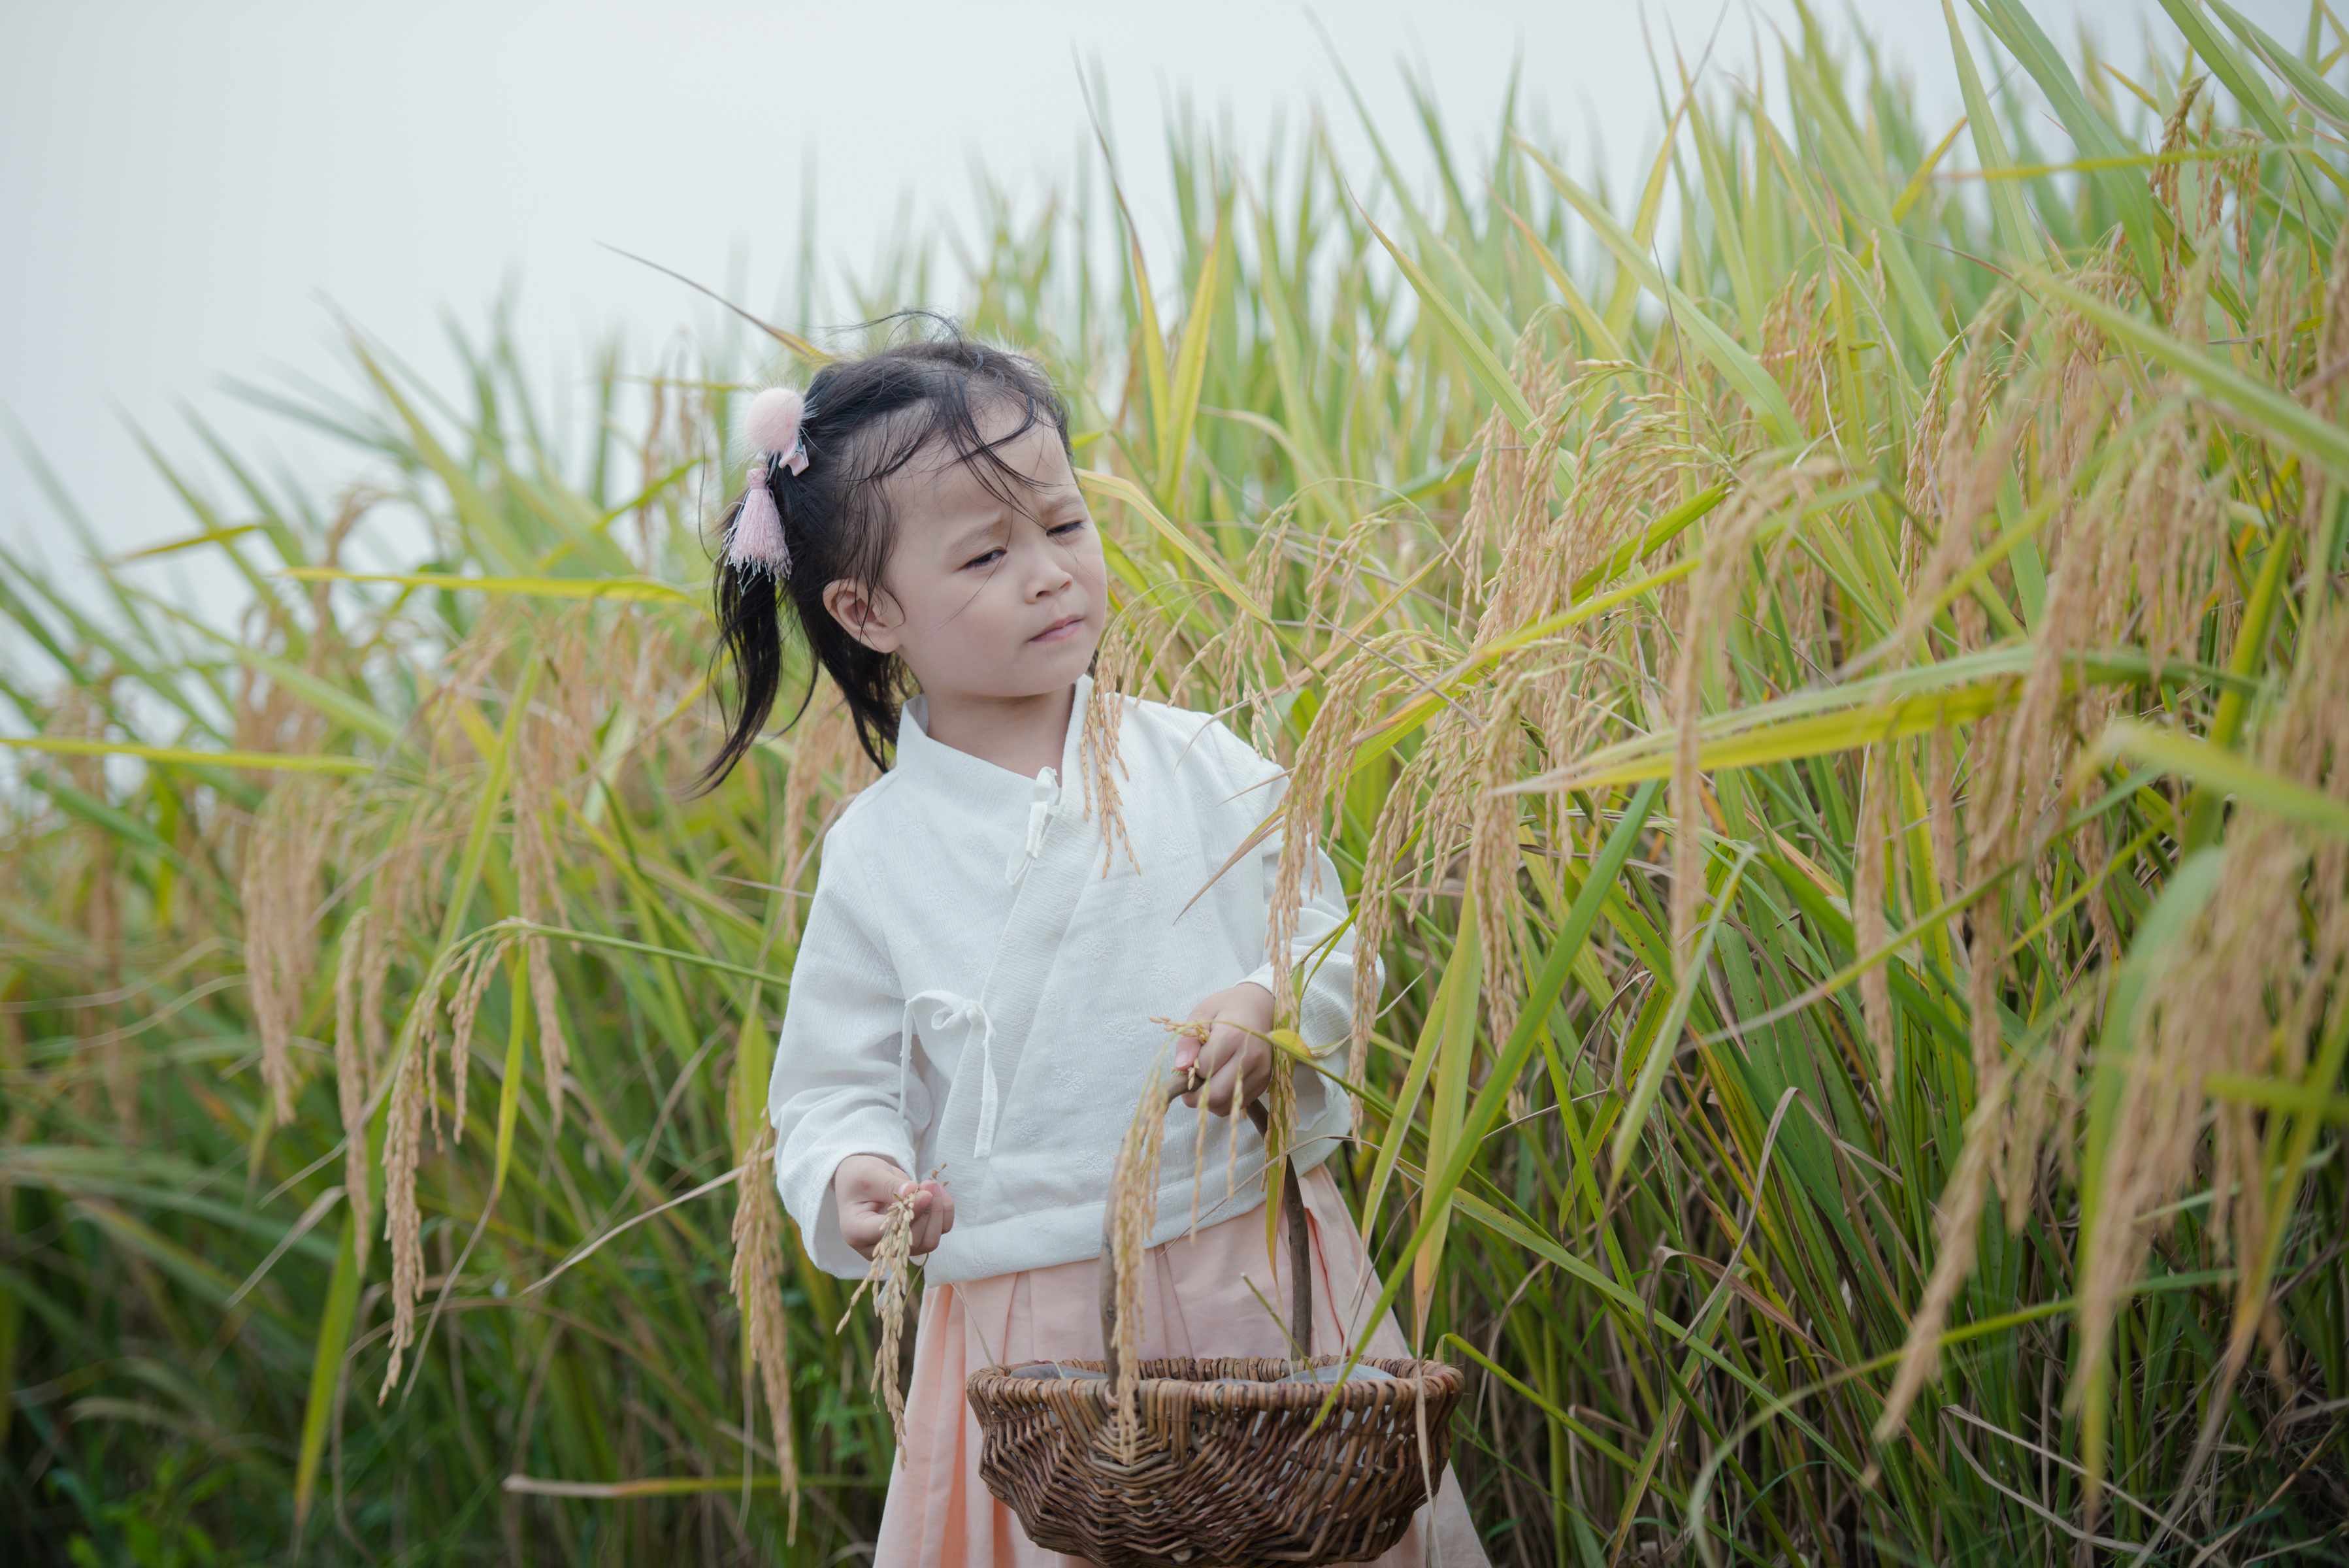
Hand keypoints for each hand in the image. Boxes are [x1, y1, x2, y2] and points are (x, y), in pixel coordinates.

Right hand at [833, 1154, 953, 1259]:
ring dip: (939, 1213)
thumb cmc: (858, 1177)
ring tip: (934, 1186)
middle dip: (927, 1211)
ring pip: (929, 1241)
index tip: (924, 1194)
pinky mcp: (913, 1237)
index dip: (910, 1216)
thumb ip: (890, 1185)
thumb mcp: (869, 1175)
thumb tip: (914, 1191)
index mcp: (857, 1232)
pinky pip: (937, 1232)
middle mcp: (878, 1246)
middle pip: (912, 1241)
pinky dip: (944, 1213)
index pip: (889, 1232)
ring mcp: (898, 1244)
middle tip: (930, 1184)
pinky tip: (940, 1193)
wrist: (861, 1180)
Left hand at [1170, 982, 1276, 1117]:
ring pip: (1226, 1104)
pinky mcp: (1264, 1082)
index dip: (1190, 1070)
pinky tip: (1221, 1081)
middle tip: (1189, 1083)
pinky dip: (1223, 1100)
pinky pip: (1236, 1104)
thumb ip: (1188, 1041)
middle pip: (1216, 1094)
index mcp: (1233, 1036)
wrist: (1261, 1008)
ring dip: (1208, 1100)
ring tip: (1206, 1080)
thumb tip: (1180, 1067)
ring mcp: (1260, 1072)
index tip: (1190, 1061)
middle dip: (1195, 1095)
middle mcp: (1251, 1057)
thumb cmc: (1228, 1008)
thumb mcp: (1202, 1014)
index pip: (1203, 1070)